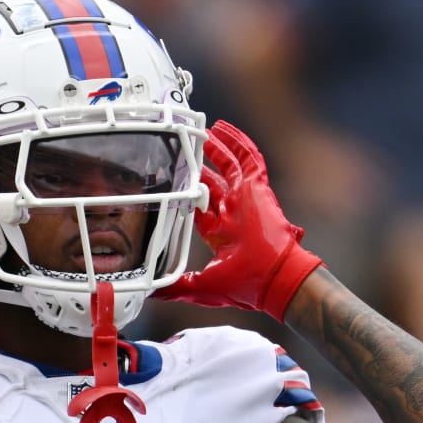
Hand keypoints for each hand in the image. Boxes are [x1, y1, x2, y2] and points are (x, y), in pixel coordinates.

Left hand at [157, 122, 322, 321]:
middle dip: (203, 167)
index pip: (203, 208)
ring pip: (231, 166)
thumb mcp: (202, 286)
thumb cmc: (245, 285)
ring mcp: (246, 199)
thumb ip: (176, 287)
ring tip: (205, 133)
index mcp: (222, 234)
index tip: (177, 183)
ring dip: (219, 149)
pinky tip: (225, 129)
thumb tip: (150, 292)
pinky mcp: (258, 188)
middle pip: (216, 183)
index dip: (190, 195)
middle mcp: (234, 214)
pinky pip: (249, 158)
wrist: (272, 279)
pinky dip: (238, 142)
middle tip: (188, 151)